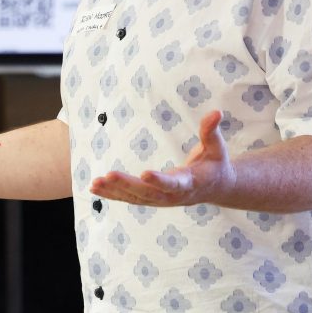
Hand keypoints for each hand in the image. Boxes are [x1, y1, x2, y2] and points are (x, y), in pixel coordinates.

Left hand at [90, 110, 234, 206]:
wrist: (216, 188)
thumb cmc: (215, 163)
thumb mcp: (217, 147)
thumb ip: (211, 131)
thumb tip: (216, 112)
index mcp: (190, 182)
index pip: (174, 184)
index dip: (160, 180)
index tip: (144, 173)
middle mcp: (174, 195)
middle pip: (148, 193)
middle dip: (127, 185)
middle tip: (107, 175)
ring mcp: (162, 200)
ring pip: (136, 198)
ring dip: (114, 191)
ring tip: (95, 183)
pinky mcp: (152, 199)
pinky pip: (130, 199)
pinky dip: (112, 195)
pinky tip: (94, 188)